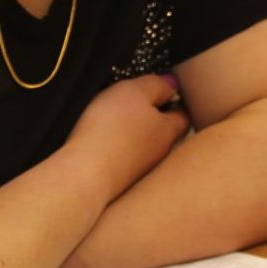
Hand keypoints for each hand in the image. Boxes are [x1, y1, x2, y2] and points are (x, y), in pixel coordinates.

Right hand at [66, 73, 189, 200]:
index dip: (175, 102)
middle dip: (154, 120)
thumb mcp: (135, 92)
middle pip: (164, 134)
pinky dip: (117, 153)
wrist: (83, 177)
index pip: (183, 115)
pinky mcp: (119, 183)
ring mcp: (139, 172)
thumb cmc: (110, 130)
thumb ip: (156, 85)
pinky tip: (102, 147)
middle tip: (137, 106)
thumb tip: (172, 84)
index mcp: (168, 131)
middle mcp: (159, 154)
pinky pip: (123, 163)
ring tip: (115, 125)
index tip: (164, 92)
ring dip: (134, 138)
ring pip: (143, 149)